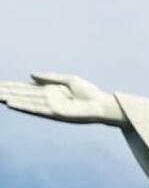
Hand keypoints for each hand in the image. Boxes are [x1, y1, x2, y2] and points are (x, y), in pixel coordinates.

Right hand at [0, 73, 124, 125]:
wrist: (101, 104)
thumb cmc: (89, 93)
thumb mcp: (68, 80)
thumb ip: (49, 77)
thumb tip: (30, 75)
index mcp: (49, 90)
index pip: (24, 87)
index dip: (10, 85)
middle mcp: (46, 98)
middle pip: (21, 93)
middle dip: (5, 91)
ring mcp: (49, 106)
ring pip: (24, 101)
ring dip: (9, 98)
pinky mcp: (55, 113)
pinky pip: (36, 109)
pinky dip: (23, 106)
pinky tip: (11, 104)